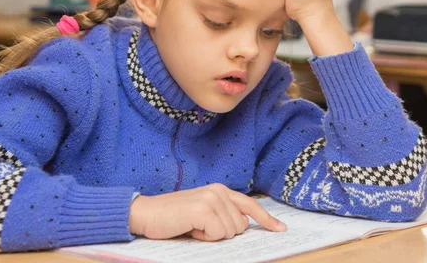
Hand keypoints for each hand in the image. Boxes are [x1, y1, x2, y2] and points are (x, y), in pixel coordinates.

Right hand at [129, 183, 285, 240]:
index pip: (250, 205)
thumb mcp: (202, 213)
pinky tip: (190, 227)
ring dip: (211, 236)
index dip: (266, 219)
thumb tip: (243, 225)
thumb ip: (223, 215)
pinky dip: (204, 237)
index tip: (280, 229)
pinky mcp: (203, 209)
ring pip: (230, 232)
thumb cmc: (174, 218)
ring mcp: (211, 198)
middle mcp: (218, 190)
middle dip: (222, 233)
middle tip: (198, 226)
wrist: (146, 214)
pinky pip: (218, 234)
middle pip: (240, 226)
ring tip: (192, 226)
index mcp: (220, 190)